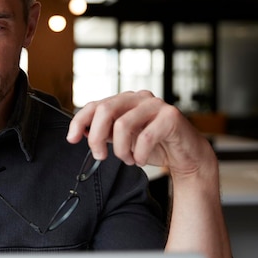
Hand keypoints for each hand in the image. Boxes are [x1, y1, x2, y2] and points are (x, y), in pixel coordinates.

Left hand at [67, 91, 217, 177]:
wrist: (186, 155)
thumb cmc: (154, 145)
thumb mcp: (124, 139)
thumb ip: (105, 133)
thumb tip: (78, 132)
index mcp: (125, 101)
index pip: (95, 104)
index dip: (79, 121)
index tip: (71, 139)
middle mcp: (139, 98)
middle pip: (105, 110)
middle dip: (96, 137)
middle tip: (100, 155)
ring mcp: (156, 105)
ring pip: (123, 125)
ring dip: (121, 150)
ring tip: (128, 159)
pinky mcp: (170, 116)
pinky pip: (145, 136)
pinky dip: (139, 154)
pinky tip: (141, 160)